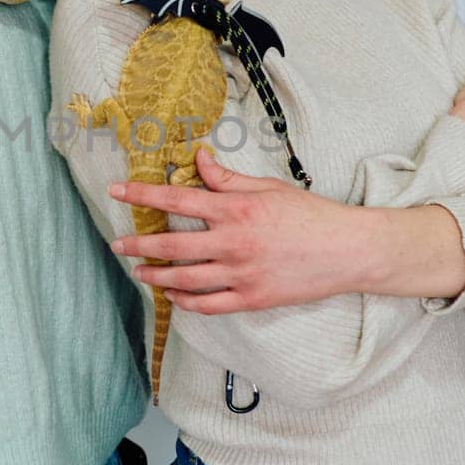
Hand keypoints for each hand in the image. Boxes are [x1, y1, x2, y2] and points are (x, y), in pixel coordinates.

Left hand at [109, 146, 369, 312]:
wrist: (347, 251)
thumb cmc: (310, 215)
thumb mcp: (268, 188)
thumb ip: (227, 179)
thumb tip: (197, 159)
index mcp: (236, 209)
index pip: (177, 199)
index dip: (142, 194)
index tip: (117, 190)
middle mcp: (233, 243)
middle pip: (171, 246)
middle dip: (138, 243)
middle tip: (117, 243)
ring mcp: (241, 275)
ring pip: (184, 279)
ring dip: (155, 275)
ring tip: (137, 270)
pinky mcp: (251, 299)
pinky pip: (207, 305)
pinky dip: (184, 301)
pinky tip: (172, 294)